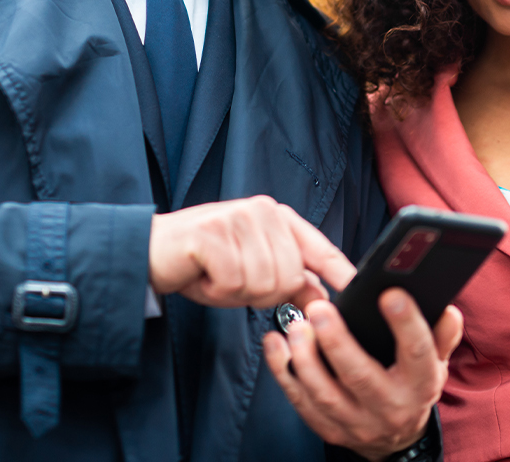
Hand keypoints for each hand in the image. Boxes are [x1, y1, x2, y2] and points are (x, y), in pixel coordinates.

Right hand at [148, 196, 356, 307]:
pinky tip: (203, 275)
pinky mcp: (212, 232)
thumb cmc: (204, 263)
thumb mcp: (252, 271)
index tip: (358, 290)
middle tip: (231, 280)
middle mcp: (262, 211)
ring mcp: (237, 217)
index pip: (318, 248)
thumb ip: (289, 279)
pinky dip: (216, 291)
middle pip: (289, 277)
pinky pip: (234, 283)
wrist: (150, 251)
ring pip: (263, 283)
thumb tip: (324, 299)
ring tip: (216, 275)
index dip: (340, 272)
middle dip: (260, 294)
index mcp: (277, 217)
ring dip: (236, 294)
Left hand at [262, 288, 461, 459]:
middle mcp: (389, 407)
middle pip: (361, 376)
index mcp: (420, 385)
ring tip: (296, 326)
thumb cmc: (412, 386)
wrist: (396, 437)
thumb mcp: (435, 363)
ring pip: (325, 394)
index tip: (390, 294)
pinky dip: (284, 372)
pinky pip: (301, 401)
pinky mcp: (329, 428)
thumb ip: (441, 335)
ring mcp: (356, 422)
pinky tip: (275, 343)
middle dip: (338, 342)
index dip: (406, 324)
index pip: (418, 353)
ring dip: (306, 359)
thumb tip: (448, 310)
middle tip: (320, 309)